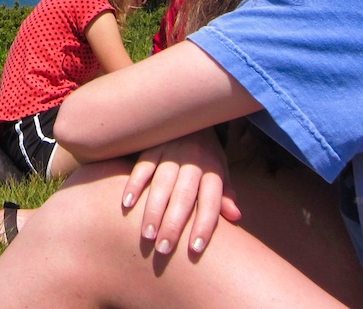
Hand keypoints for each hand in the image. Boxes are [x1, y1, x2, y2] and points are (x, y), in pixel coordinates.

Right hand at [120, 128, 240, 254]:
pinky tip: (126, 204)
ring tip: (146, 234)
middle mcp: (193, 160)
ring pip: (161, 184)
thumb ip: (225, 194)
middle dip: (173, 223)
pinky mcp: (152, 146)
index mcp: (212, 169)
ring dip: (153, 210)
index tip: (195, 249)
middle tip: (164, 248)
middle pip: (184, 196)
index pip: (210, 201)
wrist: (189, 112)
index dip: (203, 225)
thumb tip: (236, 217)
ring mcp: (171, 152)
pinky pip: (142, 167)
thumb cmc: (205, 152)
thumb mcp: (220, 169)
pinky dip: (133, 185)